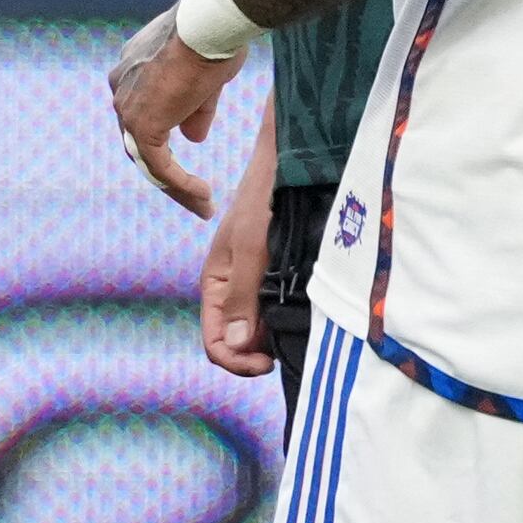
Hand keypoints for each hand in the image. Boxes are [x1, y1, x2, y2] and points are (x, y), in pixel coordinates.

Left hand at [107, 10, 244, 216]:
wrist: (208, 25)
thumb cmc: (212, 39)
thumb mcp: (204, 78)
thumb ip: (195, 110)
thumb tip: (193, 138)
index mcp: (132, 69)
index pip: (144, 110)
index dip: (165, 134)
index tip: (189, 147)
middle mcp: (121, 86)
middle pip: (140, 139)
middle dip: (166, 170)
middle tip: (192, 193)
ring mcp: (128, 107)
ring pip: (148, 158)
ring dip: (176, 186)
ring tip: (202, 204)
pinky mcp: (142, 126)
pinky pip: (159, 166)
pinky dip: (181, 184)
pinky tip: (203, 196)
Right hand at [197, 105, 279, 376]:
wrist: (292, 161)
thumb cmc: (264, 196)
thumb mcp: (250, 246)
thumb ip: (241, 295)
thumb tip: (236, 343)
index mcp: (215, 284)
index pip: (215, 342)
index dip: (237, 360)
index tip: (267, 361)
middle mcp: (233, 289)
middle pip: (237, 343)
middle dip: (256, 355)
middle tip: (287, 352)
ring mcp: (257, 284)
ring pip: (260, 331)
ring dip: (275, 340)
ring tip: (301, 334)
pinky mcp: (280, 276)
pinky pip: (279, 312)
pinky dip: (289, 323)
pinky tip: (308, 317)